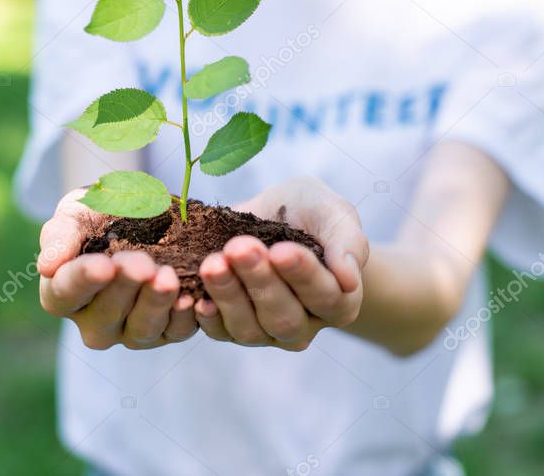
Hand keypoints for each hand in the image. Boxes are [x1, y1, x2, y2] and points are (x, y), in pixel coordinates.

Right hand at [38, 188, 197, 349]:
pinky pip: (176, 331)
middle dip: (125, 288)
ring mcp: (130, 331)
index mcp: (62, 294)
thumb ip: (60, 234)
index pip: (66, 293)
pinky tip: (192, 296)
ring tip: (167, 277)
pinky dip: (184, 316)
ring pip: (142, 330)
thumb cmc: (99, 213)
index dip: (84, 280)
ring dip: (155, 304)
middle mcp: (94, 322)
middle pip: (105, 315)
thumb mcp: (75, 212)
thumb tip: (47, 266)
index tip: (103, 265)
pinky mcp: (166, 332)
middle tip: (142, 264)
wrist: (141, 214)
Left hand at [194, 177, 369, 350]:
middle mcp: (304, 324)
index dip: (303, 275)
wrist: (273, 215)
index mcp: (339, 300)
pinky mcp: (231, 328)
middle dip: (260, 282)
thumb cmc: (308, 212)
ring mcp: (266, 331)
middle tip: (239, 248)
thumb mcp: (331, 211)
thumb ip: (346, 240)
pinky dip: (206, 318)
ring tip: (212, 263)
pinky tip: (195, 296)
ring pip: (249, 329)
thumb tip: (348, 276)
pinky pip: (219, 332)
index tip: (281, 250)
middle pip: (284, 318)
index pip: (326, 297)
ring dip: (228, 296)